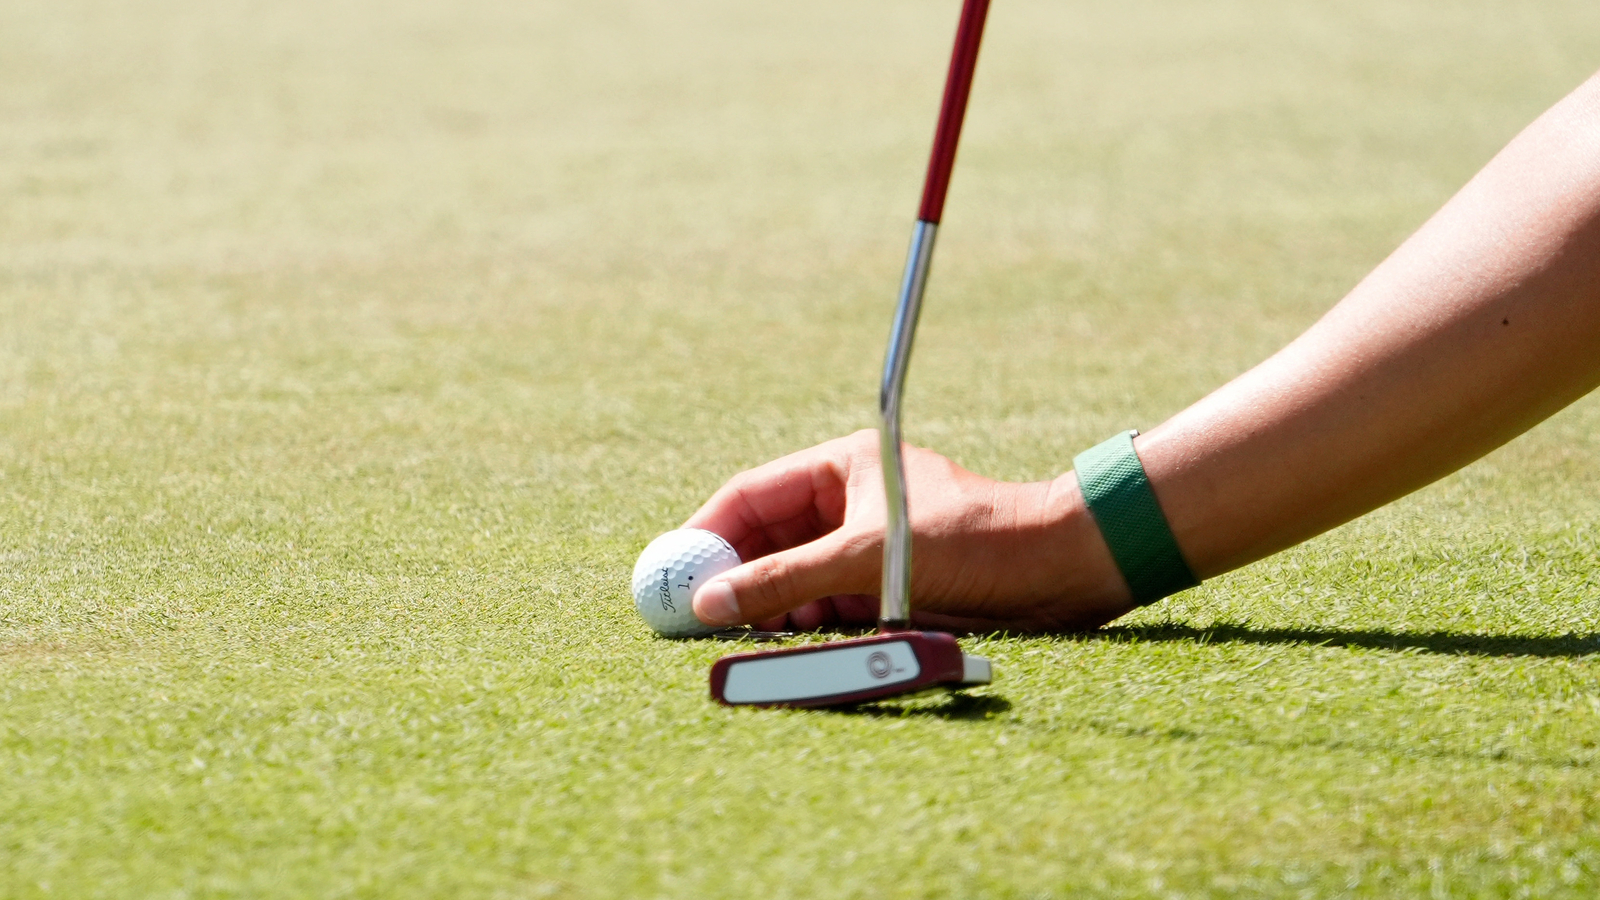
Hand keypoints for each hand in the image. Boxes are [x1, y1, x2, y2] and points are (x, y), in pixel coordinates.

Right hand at [683, 430, 1133, 632]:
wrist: (1059, 573)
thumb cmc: (975, 540)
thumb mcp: (869, 556)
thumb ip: (787, 579)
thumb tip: (711, 602)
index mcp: (841, 467)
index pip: (751, 496)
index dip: (706, 534)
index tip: (670, 572)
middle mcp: (847, 504)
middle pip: (766, 541)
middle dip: (730, 578)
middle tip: (690, 617)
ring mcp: (864, 548)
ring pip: (793, 580)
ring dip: (768, 607)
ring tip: (737, 635)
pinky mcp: (886, 588)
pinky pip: (825, 607)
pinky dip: (803, 625)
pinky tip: (785, 643)